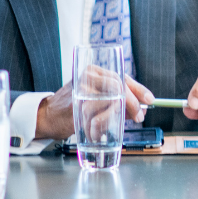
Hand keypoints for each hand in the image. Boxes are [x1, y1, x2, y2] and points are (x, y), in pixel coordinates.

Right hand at [35, 73, 152, 139]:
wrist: (48, 117)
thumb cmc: (74, 108)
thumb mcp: (98, 99)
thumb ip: (118, 100)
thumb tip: (142, 107)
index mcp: (94, 72)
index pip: (122, 77)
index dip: (139, 89)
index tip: (149, 100)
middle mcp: (87, 76)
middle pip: (120, 85)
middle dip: (133, 102)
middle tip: (139, 116)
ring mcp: (82, 88)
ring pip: (113, 97)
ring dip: (122, 112)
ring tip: (124, 121)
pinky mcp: (78, 103)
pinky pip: (101, 111)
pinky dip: (108, 120)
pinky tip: (108, 126)